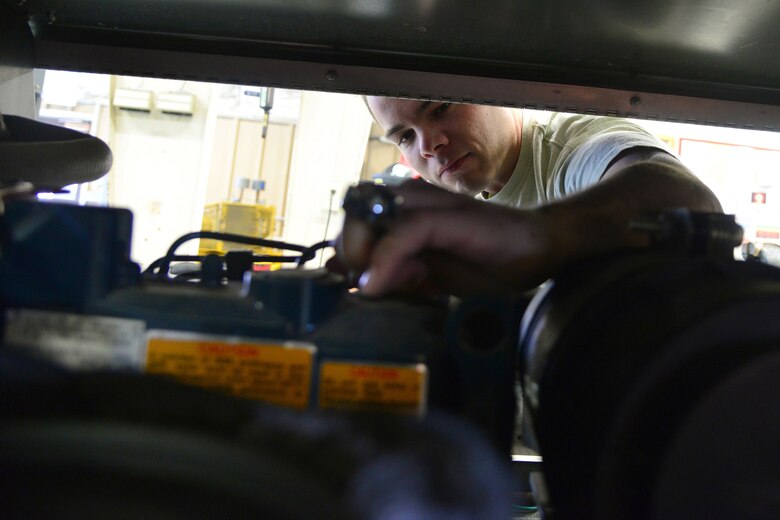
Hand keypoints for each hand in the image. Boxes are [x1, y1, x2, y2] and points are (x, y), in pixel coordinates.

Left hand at [335, 180, 562, 296]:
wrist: (540, 251)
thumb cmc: (486, 262)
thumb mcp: (428, 277)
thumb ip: (392, 273)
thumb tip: (347, 276)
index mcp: (406, 211)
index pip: (354, 215)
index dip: (344, 247)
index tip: (347, 283)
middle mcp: (414, 199)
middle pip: (356, 206)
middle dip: (347, 247)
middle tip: (359, 284)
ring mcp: (432, 204)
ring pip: (373, 210)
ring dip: (360, 249)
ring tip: (369, 285)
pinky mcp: (451, 216)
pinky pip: (407, 230)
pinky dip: (386, 257)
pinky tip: (378, 284)